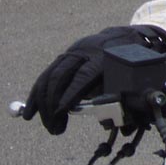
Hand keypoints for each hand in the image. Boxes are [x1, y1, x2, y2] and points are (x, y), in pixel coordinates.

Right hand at [22, 25, 165, 134]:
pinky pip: (48, 74)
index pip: (82, 76)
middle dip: (53, 105)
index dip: (70, 94)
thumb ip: (122, 93)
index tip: (61, 113)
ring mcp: (74, 51)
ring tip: (47, 125)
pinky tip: (31, 110)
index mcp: (103, 55)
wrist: (129, 35)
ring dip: (42, 102)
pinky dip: (38, 93)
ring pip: (50, 75)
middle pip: (61, 76)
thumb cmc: (134, 61)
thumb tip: (114, 120)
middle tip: (55, 129)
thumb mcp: (134, 74)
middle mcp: (85, 50)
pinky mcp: (67, 55)